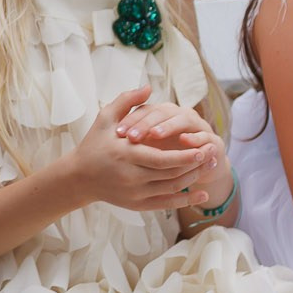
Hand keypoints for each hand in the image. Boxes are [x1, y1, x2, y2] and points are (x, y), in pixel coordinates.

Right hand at [54, 86, 214, 212]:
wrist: (79, 177)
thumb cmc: (93, 144)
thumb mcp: (105, 118)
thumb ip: (126, 101)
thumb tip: (149, 87)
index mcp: (125, 155)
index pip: (162, 159)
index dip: (186, 155)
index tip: (203, 147)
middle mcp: (131, 177)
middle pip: (172, 174)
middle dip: (196, 165)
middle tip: (213, 154)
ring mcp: (135, 193)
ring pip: (172, 188)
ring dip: (194, 178)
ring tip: (210, 166)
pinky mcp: (137, 205)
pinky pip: (167, 204)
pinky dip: (186, 200)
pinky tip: (202, 194)